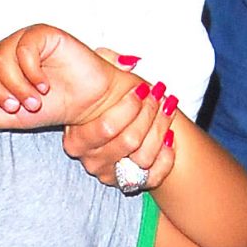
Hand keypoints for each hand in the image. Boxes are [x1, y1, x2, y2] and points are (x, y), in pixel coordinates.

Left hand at [0, 28, 150, 137]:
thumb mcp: (12, 118)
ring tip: (35, 100)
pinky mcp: (42, 34)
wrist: (87, 104)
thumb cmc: (52, 107)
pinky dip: (31, 73)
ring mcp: (23, 41)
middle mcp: (5, 52)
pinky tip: (44, 85)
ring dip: (16, 86)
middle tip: (19, 107)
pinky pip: (24, 49)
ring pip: (0, 59)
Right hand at [65, 74, 179, 193]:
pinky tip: (170, 139)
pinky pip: (151, 178)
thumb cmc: (104, 99)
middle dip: (150, 114)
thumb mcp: (98, 76)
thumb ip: (107, 62)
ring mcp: (109, 174)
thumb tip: (131, 62)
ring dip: (161, 130)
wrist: (114, 127)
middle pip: (129, 141)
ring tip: (169, 109)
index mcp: (76, 139)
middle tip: (160, 94)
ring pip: (143, 157)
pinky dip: (165, 159)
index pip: (107, 127)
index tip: (143, 89)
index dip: (130, 107)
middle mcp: (91, 160)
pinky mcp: (128, 184)